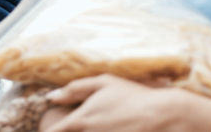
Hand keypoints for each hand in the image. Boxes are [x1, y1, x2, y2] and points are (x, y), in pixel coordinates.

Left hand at [39, 74, 210, 131]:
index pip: (54, 131)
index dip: (49, 131)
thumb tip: (51, 97)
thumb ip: (74, 89)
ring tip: (100, 125)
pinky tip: (113, 129)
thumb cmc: (132, 95)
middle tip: (84, 124)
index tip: (47, 129)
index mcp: (81, 119)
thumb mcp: (103, 83)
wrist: (162, 115)